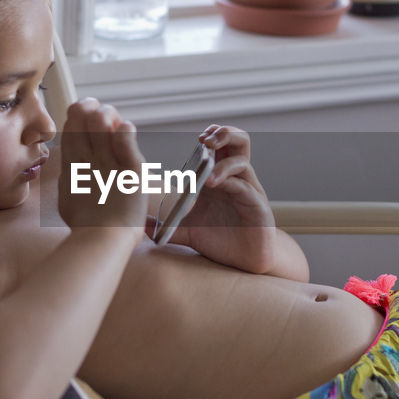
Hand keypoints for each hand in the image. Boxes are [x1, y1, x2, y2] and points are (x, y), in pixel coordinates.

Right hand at [59, 98, 146, 233]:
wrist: (102, 240)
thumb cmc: (88, 226)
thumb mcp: (69, 198)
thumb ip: (71, 179)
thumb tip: (70, 167)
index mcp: (72, 167)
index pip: (71, 130)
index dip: (78, 116)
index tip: (86, 113)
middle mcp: (87, 161)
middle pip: (83, 121)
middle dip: (90, 108)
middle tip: (99, 110)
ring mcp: (108, 164)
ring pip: (102, 125)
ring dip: (107, 116)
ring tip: (111, 119)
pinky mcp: (130, 171)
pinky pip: (125, 140)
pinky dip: (125, 131)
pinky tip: (126, 128)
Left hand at [155, 125, 277, 272]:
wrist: (243, 264)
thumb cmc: (220, 242)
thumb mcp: (188, 232)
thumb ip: (167, 226)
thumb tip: (140, 224)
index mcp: (221, 178)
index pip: (221, 146)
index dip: (212, 136)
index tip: (198, 139)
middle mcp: (237, 180)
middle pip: (239, 142)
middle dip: (224, 134)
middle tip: (206, 141)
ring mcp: (249, 191)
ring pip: (243, 161)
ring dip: (223, 162)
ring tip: (207, 175)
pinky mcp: (257, 206)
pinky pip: (245, 187)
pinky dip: (229, 183)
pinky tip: (213, 186)